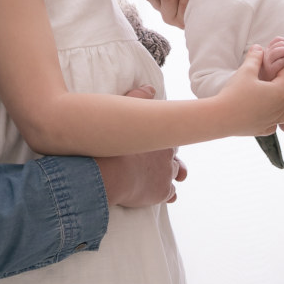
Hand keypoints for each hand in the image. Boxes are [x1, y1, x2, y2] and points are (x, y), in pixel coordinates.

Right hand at [95, 83, 186, 205]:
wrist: (108, 172)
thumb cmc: (113, 142)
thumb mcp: (126, 110)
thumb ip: (139, 97)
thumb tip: (150, 88)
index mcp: (162, 136)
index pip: (169, 138)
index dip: (163, 142)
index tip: (157, 145)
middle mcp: (169, 155)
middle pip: (175, 156)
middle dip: (170, 159)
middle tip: (164, 162)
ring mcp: (167, 174)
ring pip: (176, 174)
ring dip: (171, 176)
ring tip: (168, 178)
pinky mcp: (162, 191)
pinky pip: (171, 194)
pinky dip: (168, 194)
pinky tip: (167, 195)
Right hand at [214, 45, 283, 135]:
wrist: (220, 117)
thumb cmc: (234, 93)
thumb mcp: (245, 71)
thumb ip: (255, 58)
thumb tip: (259, 48)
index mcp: (280, 91)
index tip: (281, 58)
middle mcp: (281, 107)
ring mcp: (273, 120)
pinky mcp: (263, 129)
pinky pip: (276, 124)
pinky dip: (277, 117)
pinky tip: (269, 112)